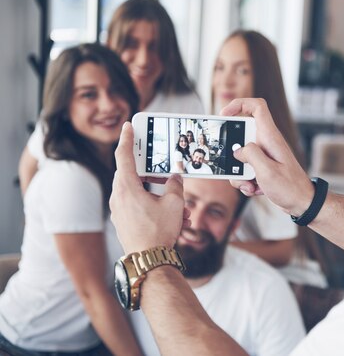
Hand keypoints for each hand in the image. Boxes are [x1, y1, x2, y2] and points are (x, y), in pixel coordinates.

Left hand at [110, 122, 190, 253]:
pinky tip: (175, 217)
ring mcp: (119, 210)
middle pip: (133, 174)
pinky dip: (154, 206)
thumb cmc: (158, 231)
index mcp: (127, 187)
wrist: (148, 261)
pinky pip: (139, 206)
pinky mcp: (124, 221)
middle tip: (162, 168)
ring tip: (180, 206)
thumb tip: (176, 177)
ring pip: (139, 192)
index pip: (124, 155)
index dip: (127, 139)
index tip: (128, 126)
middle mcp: (119, 196)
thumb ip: (175, 185)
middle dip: (152, 173)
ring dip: (159, 194)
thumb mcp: (175, 203)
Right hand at [221, 98, 313, 216]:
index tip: (224, 115)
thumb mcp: (267, 171)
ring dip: (240, 173)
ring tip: (250, 185)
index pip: (257, 107)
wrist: (302, 204)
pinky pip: (245, 170)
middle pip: (241, 136)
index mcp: (270, 137)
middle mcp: (267, 143)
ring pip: (240, 157)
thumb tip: (238, 151)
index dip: (239, 104)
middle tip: (235, 166)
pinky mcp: (262, 167)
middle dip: (232, 153)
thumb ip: (250, 155)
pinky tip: (255, 190)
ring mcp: (264, 155)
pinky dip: (246, 182)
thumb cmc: (290, 187)